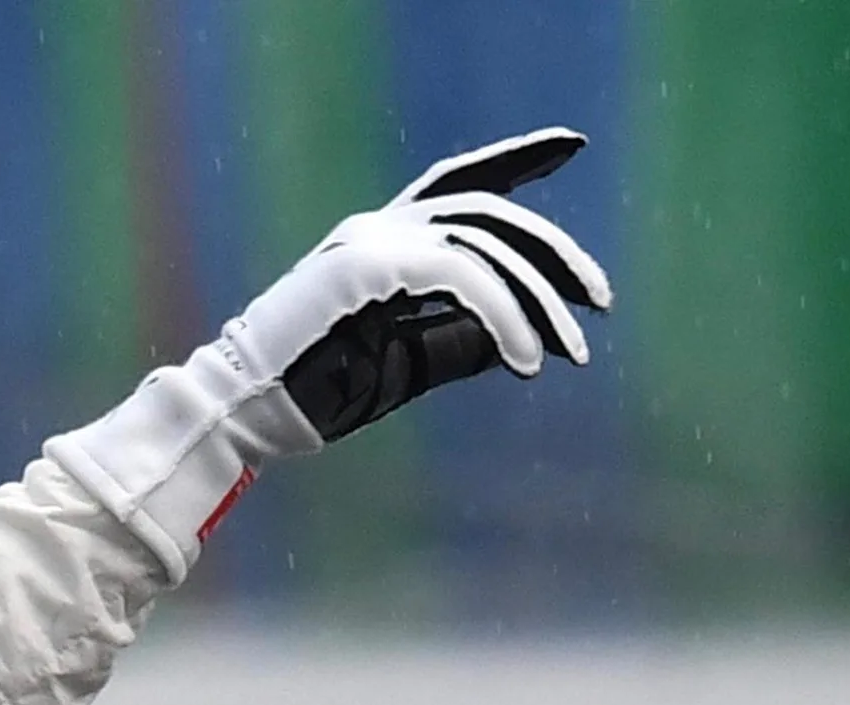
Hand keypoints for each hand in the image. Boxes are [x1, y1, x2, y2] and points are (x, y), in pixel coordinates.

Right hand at [45, 126, 612, 578]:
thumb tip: (528, 336)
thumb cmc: (320, 394)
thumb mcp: (410, 362)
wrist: (248, 413)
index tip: (572, 146)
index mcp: (385, 240)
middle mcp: (377, 226)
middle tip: (601, 301)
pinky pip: (459, 273)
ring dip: (538, 298)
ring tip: (573, 352)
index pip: (461, 181)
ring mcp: (368, 239)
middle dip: (554, 251)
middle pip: (488, 211)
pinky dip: (504, 313)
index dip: (516, 159)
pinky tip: (528, 360)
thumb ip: (464, 340)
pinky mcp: (366, 265)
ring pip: (482, 241)